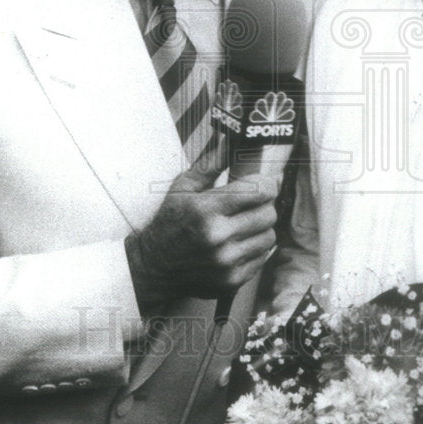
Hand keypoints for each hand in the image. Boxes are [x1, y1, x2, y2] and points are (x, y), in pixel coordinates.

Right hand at [125, 146, 277, 312]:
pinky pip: (262, 258)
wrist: (153, 267)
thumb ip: (210, 164)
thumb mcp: (182, 188)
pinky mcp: (231, 281)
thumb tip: (229, 142)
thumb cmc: (169, 222)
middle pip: (268, 214)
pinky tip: (237, 243)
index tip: (264, 183)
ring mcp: (226, 263)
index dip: (267, 183)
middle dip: (264, 205)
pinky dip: (254, 249)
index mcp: (206, 210)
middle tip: (251, 203)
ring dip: (260, 228)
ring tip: (242, 224)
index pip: (259, 191)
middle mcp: (218, 238)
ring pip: (269, 237)